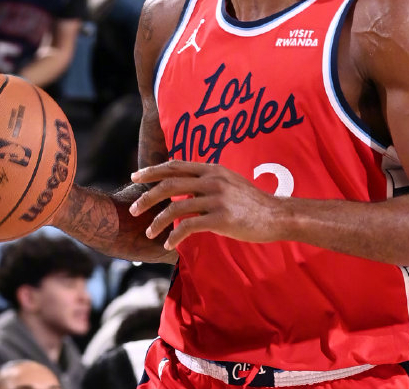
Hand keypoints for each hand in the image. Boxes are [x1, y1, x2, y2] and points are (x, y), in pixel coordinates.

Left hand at [129, 161, 282, 249]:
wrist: (276, 215)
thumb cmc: (251, 202)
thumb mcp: (229, 182)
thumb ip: (207, 181)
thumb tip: (184, 187)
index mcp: (212, 169)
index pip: (175, 165)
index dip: (153, 170)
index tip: (135, 176)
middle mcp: (212, 180)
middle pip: (169, 184)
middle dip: (146, 196)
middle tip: (133, 209)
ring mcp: (216, 198)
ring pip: (175, 208)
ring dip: (157, 221)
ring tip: (148, 232)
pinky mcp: (221, 218)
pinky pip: (188, 227)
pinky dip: (174, 236)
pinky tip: (168, 244)